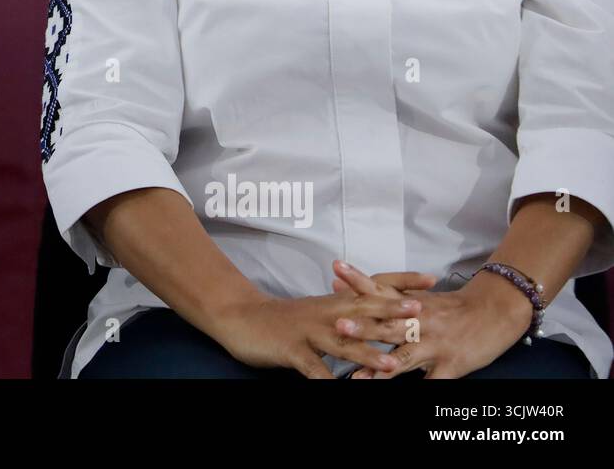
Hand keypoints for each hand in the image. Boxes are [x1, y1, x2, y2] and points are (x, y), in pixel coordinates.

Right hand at [210, 273, 427, 378]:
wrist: (241, 317)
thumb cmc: (283, 318)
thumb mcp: (318, 310)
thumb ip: (346, 310)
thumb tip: (378, 312)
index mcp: (335, 302)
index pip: (374, 286)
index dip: (402, 282)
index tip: (431, 280)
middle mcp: (326, 313)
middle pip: (363, 311)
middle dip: (392, 314)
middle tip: (421, 315)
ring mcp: (309, 332)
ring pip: (342, 343)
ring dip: (368, 355)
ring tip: (392, 365)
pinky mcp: (292, 351)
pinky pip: (313, 369)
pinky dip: (328, 382)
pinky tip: (341, 391)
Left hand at [334, 262, 531, 378]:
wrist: (495, 310)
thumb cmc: (451, 305)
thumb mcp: (418, 294)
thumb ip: (383, 292)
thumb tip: (341, 282)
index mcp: (411, 303)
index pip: (380, 289)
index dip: (358, 280)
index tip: (335, 272)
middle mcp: (421, 322)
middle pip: (388, 324)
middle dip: (363, 327)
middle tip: (339, 325)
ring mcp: (435, 345)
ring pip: (404, 358)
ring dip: (380, 366)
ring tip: (358, 376)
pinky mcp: (451, 366)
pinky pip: (431, 382)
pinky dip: (418, 389)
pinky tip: (398, 394)